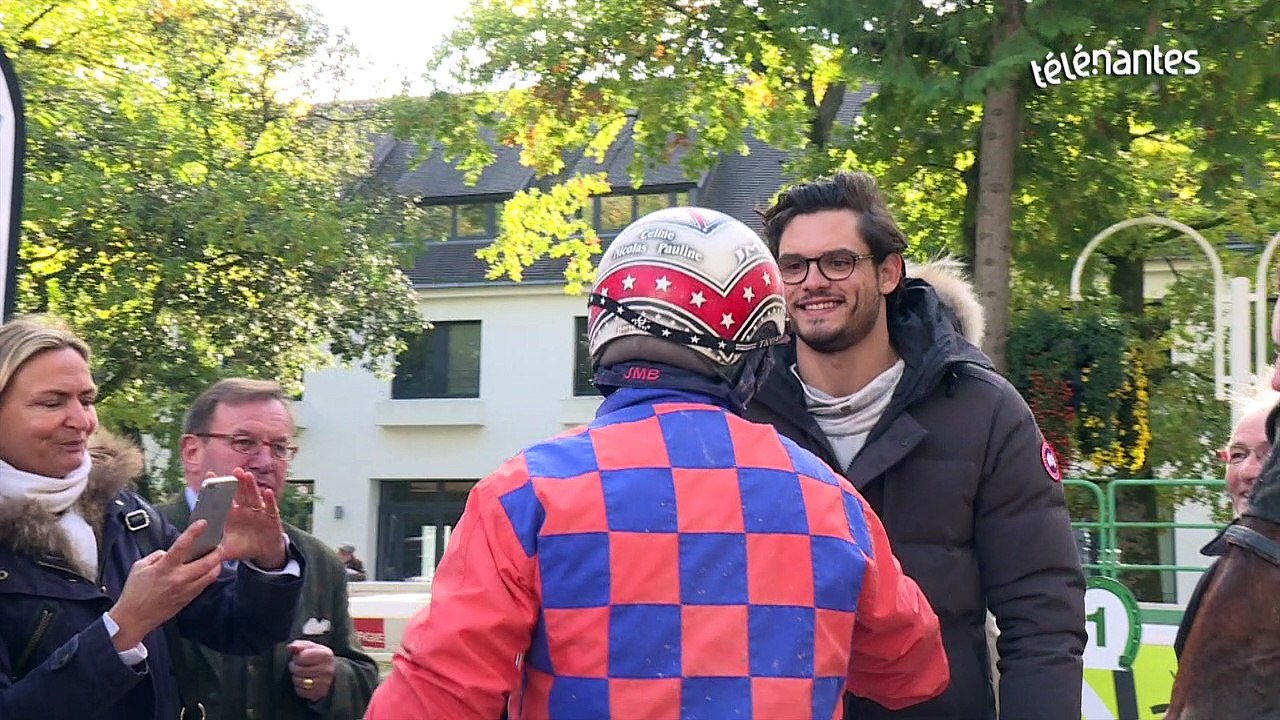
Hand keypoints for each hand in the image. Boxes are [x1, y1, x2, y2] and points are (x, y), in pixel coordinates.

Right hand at [108, 520, 223, 648]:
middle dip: (216, 551)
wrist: (134, 618)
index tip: (203, 523)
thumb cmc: (134, 592)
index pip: (182, 546)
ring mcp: (186, 590)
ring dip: (216, 564)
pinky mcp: (188, 599)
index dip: (194, 533)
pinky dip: (209, 576)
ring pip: (211, 575)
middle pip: (207, 562)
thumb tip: (168, 552)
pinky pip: (205, 585)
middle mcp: (178, 578)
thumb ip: (157, 556)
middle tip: (219, 544)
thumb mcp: (139, 567)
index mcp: (164, 568)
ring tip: (215, 558)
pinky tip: (206, 571)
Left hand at [218, 468, 286, 569]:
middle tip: (233, 471)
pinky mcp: (271, 518)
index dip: (218, 488)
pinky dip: (269, 500)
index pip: (223, 499)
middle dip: (237, 482)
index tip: (210, 475)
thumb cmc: (243, 548)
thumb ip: (212, 550)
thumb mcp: (226, 550)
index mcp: (232, 515)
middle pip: (240, 493)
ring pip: (254, 497)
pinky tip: (267, 492)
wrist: (263, 554)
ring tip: (247, 475)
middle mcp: (245, 510)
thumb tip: (195, 553)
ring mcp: (258, 512)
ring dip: (251, 486)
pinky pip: (270, 508)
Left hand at [287, 639, 335, 701]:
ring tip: (301, 674)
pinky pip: (300, 691)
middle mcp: (327, 669)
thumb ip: (300, 645)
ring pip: (299, 681)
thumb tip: (290, 647)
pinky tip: (303, 682)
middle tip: (298, 666)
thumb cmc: (318, 658)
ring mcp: (324, 682)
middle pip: (299, 670)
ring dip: (296, 678)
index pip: (301, 657)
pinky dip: (299, 688)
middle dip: (294, 668)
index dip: (297, 657)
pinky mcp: (320, 693)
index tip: (299, 658)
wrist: (332, 673)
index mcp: (325, 655)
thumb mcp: (311, 648)